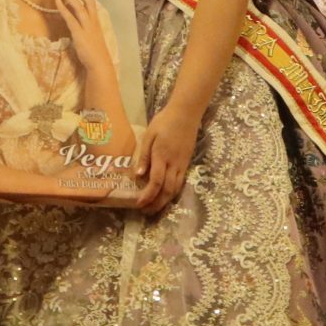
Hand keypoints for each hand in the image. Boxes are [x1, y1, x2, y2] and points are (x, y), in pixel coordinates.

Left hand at [55, 0, 116, 79]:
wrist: (99, 63)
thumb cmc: (94, 52)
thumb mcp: (91, 36)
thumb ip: (84, 27)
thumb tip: (75, 19)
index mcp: (96, 21)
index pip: (91, 3)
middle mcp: (93, 21)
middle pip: (87, 0)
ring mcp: (86, 27)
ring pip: (79, 7)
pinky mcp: (79, 33)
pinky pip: (70, 18)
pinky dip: (63, 9)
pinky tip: (57, 2)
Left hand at [134, 102, 199, 216]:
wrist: (186, 114)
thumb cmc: (164, 122)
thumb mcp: (149, 135)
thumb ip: (144, 155)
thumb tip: (138, 175)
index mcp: (162, 156)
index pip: (156, 182)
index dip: (147, 195)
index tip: (138, 204)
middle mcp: (174, 164)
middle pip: (167, 190)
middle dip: (156, 204)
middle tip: (145, 212)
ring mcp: (182, 165)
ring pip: (175, 189)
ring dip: (165, 201)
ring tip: (154, 208)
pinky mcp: (187, 163)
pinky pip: (180, 183)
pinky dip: (172, 193)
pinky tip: (165, 196)